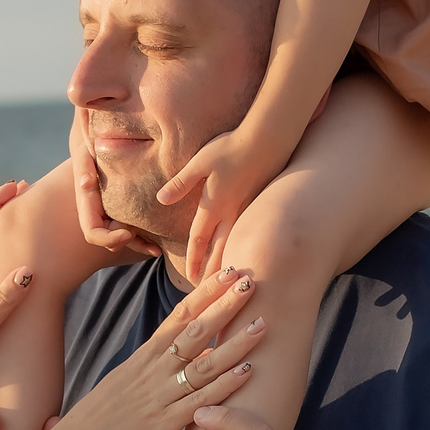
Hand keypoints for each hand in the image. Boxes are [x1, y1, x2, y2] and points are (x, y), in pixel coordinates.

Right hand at [35, 268, 263, 429]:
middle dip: (225, 305)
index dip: (205, 293)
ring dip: (235, 343)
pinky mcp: (164, 424)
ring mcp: (160, 395)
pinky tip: (248, 371)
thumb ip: (157, 366)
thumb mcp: (127, 381)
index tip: (228, 273)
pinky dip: (225, 385)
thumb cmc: (101, 417)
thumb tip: (190, 352)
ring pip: (204, 363)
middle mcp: (153, 370)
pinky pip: (200, 400)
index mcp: (144, 357)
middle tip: (252, 281)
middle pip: (195, 331)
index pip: (179, 316)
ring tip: (262, 324)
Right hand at [68, 110, 145, 251]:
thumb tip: (85, 184)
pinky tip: (157, 242)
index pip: (92, 231)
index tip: (128, 232)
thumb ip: (83, 162)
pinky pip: (131, 228)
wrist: (103, 125)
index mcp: (86, 198)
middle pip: (106, 239)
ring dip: (137, 243)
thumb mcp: (86, 145)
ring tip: (155, 245)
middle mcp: (96, 207)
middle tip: (147, 241)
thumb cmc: (94, 134)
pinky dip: (143, 238)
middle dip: (125, 242)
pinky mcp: (124, 202)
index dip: (108, 238)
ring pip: (120, 237)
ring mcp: (110, 206)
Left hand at [154, 125, 290, 281]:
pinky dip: (245, 247)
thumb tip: (161, 199)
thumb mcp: (199, 162)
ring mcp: (248, 209)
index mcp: (214, 205)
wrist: (269, 138)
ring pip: (237, 243)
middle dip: (212, 270)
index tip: (189, 278)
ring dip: (230, 262)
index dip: (193, 260)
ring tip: (227, 280)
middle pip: (220, 249)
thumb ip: (181, 183)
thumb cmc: (231, 147)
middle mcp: (231, 212)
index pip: (199, 239)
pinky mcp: (261, 203)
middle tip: (208, 290)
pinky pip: (250, 233)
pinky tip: (247, 251)